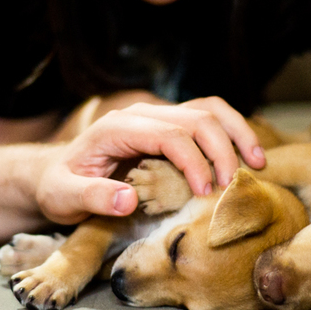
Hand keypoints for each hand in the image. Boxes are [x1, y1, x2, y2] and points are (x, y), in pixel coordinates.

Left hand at [36, 98, 265, 223]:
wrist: (53, 174)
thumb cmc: (58, 188)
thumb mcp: (64, 197)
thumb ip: (92, 197)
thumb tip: (128, 199)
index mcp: (117, 128)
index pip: (169, 134)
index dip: (193, 161)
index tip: (206, 193)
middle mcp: (141, 115)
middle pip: (196, 118)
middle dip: (222, 151)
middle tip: (234, 187)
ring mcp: (157, 117)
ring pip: (208, 110)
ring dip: (236, 133)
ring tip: (258, 163)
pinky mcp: (168, 126)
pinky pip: (207, 118)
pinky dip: (231, 132)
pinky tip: (248, 156)